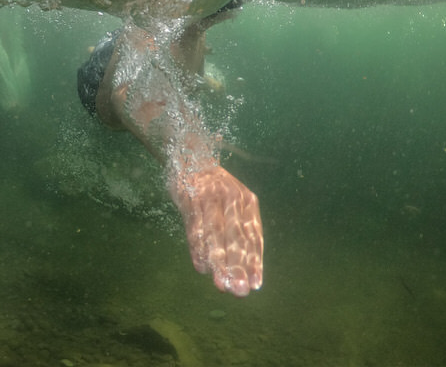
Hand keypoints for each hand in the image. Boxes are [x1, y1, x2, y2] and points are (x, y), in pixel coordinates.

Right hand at [168, 164, 262, 296]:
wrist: (191, 155)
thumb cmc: (215, 186)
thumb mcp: (234, 199)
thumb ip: (240, 227)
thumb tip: (250, 264)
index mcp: (246, 199)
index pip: (253, 235)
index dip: (254, 261)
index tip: (255, 285)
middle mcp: (230, 197)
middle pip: (236, 237)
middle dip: (238, 266)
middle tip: (240, 291)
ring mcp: (209, 197)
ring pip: (215, 235)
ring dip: (218, 262)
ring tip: (221, 284)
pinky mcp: (189, 198)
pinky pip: (195, 227)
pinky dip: (198, 248)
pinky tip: (201, 267)